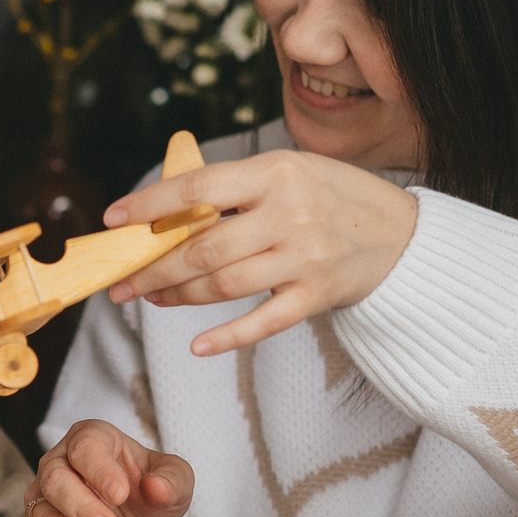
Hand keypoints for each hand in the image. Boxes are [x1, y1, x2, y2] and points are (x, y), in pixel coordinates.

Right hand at [24, 418, 195, 516]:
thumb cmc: (154, 493)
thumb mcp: (177, 482)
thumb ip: (172, 480)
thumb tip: (156, 487)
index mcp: (90, 439)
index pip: (84, 448)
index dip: (99, 471)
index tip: (121, 494)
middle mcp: (57, 466)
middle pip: (54, 483)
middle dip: (82, 510)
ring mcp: (41, 503)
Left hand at [103, 149, 419, 354]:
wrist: (403, 235)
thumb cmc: (333, 197)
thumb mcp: (289, 170)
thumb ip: (234, 186)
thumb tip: (165, 210)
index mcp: (275, 172)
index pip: (198, 189)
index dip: (150, 205)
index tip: (113, 220)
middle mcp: (288, 213)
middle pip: (202, 247)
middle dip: (152, 268)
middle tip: (121, 283)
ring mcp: (303, 257)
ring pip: (223, 284)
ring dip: (178, 296)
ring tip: (151, 298)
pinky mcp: (316, 295)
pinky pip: (263, 322)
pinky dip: (227, 336)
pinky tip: (197, 346)